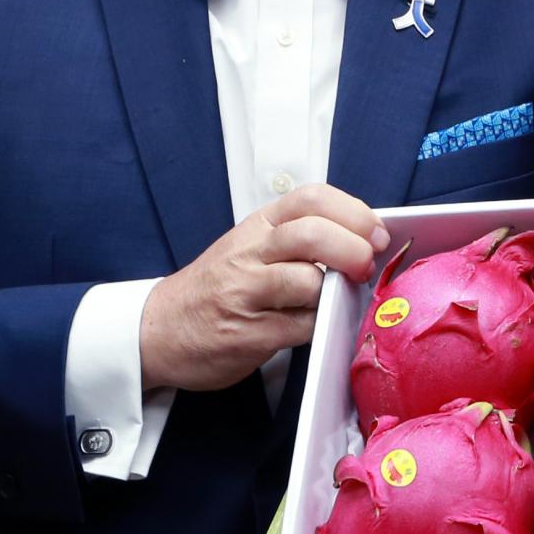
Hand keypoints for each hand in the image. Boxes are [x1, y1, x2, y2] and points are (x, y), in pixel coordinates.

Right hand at [139, 184, 387, 391]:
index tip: (376, 233)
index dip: (354, 212)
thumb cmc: (216, 288)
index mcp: (257, 225)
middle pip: (312, 234)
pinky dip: (321, 326)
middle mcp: (249, 253)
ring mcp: (245, 293)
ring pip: (308, 281)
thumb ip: (298, 239)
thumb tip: (364, 242)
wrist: (157, 330)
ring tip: (336, 300)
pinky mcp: (248, 335)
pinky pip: (301, 327)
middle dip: (353, 249)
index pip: (311, 198)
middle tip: (367, 266)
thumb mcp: (251, 247)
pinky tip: (318, 326)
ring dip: (336, 292)